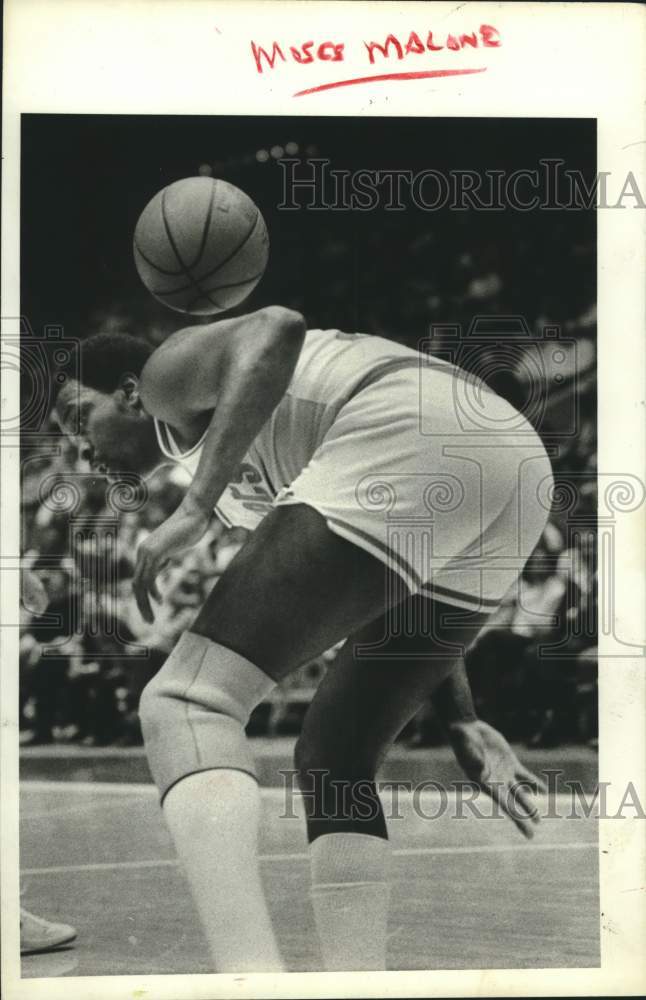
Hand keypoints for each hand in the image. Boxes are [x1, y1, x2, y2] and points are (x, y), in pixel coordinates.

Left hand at [133, 499, 209, 623]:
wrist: (194, 514)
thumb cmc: (189, 528)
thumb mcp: (173, 547)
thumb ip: (165, 556)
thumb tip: (161, 565)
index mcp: (145, 551)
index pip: (140, 578)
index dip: (145, 595)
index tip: (154, 607)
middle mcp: (142, 551)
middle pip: (136, 584)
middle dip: (141, 604)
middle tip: (148, 621)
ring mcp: (147, 552)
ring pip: (141, 584)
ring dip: (145, 604)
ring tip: (151, 619)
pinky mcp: (156, 553)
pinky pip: (150, 578)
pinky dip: (153, 592)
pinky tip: (160, 601)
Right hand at [447, 719, 547, 838]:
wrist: (466, 729)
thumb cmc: (462, 739)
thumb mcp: (467, 747)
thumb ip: (474, 758)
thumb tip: (483, 770)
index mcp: (484, 783)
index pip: (504, 805)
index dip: (516, 819)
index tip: (526, 831)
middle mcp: (495, 782)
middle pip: (512, 804)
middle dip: (523, 818)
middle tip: (532, 834)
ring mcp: (503, 773)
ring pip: (520, 793)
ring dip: (528, 805)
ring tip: (537, 819)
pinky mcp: (510, 762)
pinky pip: (524, 775)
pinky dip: (534, 783)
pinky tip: (543, 790)